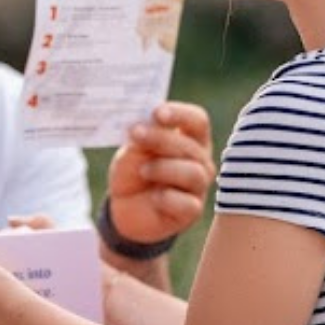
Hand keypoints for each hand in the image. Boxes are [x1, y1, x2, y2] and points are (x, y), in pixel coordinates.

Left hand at [106, 101, 215, 244]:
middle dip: (161, 138)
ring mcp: (199, 187)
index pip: (197, 120)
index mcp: (191, 138)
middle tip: (136, 134)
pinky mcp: (192, 211)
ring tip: (143, 171)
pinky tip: (154, 198)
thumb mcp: (132, 151)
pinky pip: (187, 203)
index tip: (157, 113)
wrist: (124, 207)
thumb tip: (149, 124)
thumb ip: (142, 138)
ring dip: (163, 169)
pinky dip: (166, 198)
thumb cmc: (133, 172)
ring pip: (193, 173)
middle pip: (191, 146)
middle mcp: (200, 160)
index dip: (180, 114)